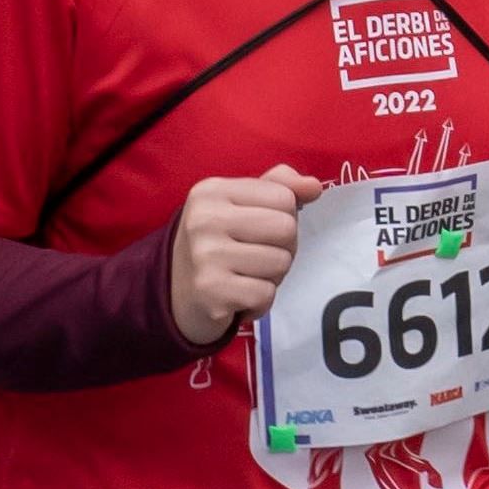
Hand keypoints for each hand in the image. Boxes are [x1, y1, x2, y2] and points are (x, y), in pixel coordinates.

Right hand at [165, 167, 316, 343]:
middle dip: (283, 248)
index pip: (284, 197)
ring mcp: (205, 256)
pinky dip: (260, 302)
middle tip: (256, 257)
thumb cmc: (218, 243)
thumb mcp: (240, 204)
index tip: (259, 230)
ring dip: (272, 277)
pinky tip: (239, 298)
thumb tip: (314, 186)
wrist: (174, 295)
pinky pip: (266, 294)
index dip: (284, 217)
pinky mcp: (211, 292)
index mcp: (212, 191)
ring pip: (280, 263)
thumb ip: (279, 186)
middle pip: (287, 228)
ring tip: (246, 276)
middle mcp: (204, 219)